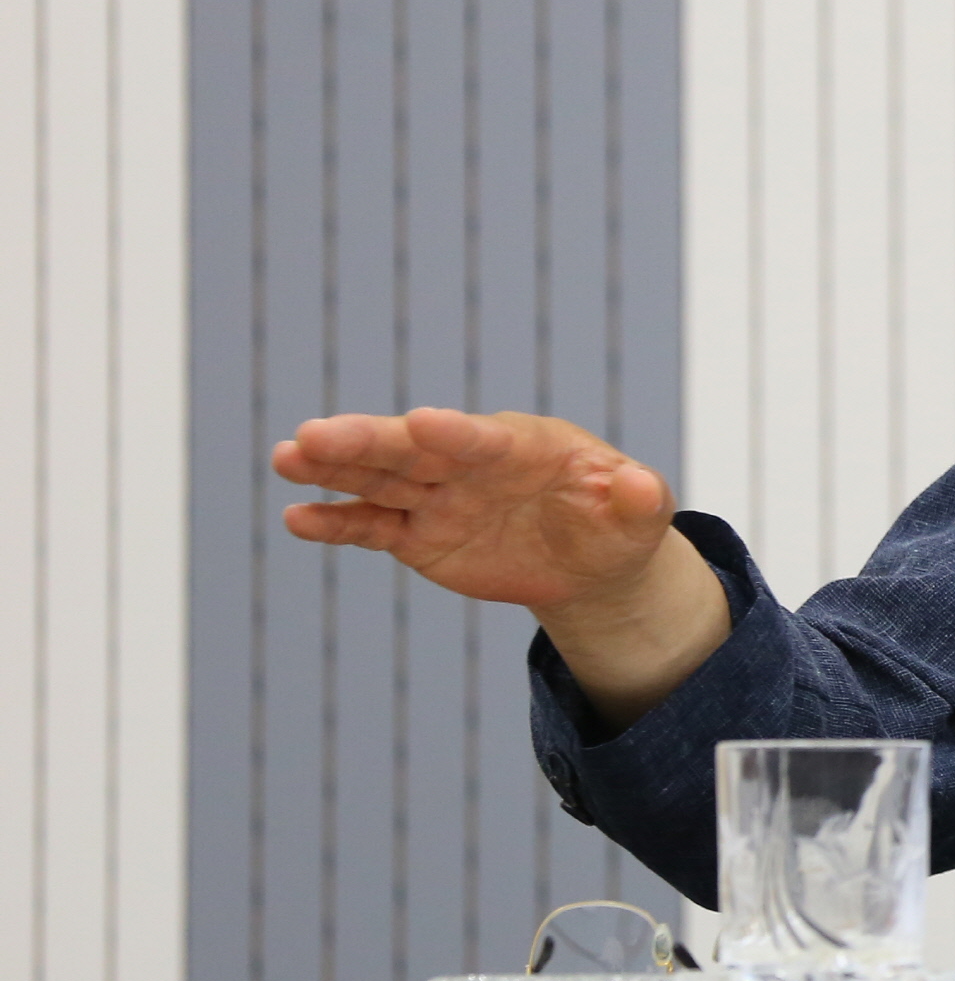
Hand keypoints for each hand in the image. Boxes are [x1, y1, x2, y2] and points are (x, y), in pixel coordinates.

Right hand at [274, 407, 678, 608]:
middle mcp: (470, 464)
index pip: (483, 438)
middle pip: (412, 451)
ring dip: (333, 469)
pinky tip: (297, 519)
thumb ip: (640, 499)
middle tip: (313, 434)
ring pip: (380, 480)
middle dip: (365, 442)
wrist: (591, 558)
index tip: (421, 421)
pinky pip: (372, 526)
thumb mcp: (640, 517)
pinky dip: (337, 523)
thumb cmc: (618, 523)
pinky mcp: (418, 534)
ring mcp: (439, 497)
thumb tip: (641, 485)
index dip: (455, 432)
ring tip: (287, 456)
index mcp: (524, 447)